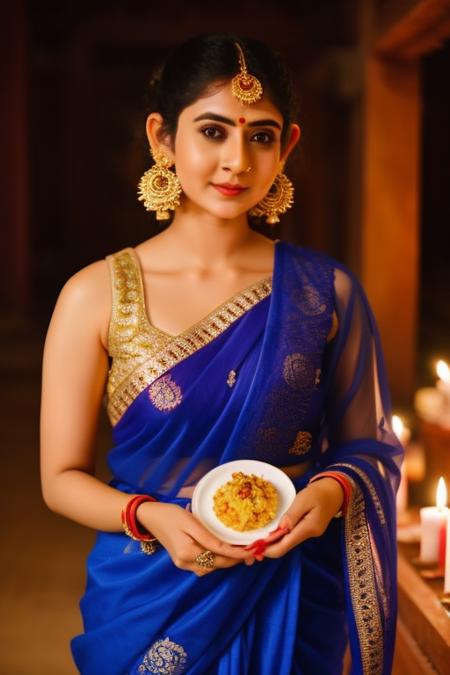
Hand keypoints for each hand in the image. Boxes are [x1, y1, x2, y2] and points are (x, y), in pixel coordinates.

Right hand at [136, 501, 254, 575]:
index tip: (252, 551)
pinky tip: (221, 552)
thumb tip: (227, 548)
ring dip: (225, 561)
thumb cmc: (170, 514)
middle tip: (251, 553)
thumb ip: (209, 537)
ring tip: (239, 551)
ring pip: (210, 567)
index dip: (238, 554)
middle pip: (216, 564)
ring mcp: (182, 564)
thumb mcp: (191, 521)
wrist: (149, 517)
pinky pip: (203, 565)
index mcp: (188, 552)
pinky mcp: (181, 561)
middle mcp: (186, 562)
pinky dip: (214, 560)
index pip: (220, 555)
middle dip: (234, 560)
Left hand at [261, 477, 343, 558]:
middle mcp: (309, 534)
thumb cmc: (319, 492)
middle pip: (285, 547)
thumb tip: (279, 529)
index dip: (269, 549)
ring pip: (288, 542)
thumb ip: (291, 516)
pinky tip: (270, 534)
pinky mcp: (308, 529)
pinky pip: (291, 536)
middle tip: (250, 548)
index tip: (254, 548)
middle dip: (268, 549)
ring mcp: (309, 533)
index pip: (285, 545)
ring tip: (256, 541)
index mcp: (308, 528)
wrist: (335, 490)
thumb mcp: (303, 500)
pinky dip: (279, 537)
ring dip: (272, 543)